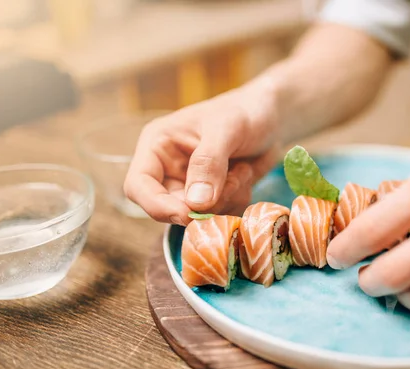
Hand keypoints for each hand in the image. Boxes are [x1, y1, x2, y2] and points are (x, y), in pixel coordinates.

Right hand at [124, 82, 279, 225]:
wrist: (271, 115)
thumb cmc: (245, 111)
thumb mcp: (227, 128)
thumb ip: (209, 162)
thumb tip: (195, 203)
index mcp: (158, 146)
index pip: (138, 186)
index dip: (157, 206)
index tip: (188, 214)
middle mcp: (169, 169)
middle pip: (170, 208)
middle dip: (205, 204)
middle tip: (234, 182)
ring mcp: (192, 185)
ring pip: (198, 216)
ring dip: (226, 199)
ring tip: (242, 171)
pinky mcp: (214, 196)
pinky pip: (220, 215)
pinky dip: (237, 200)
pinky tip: (246, 175)